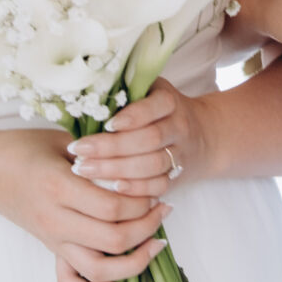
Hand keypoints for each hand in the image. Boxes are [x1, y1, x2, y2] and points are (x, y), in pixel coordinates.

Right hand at [0, 126, 171, 281]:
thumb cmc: (25, 148)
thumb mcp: (62, 140)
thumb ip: (98, 152)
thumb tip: (139, 157)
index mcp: (59, 188)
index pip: (113, 207)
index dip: (143, 202)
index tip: (157, 188)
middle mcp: (56, 220)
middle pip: (114, 239)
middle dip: (148, 226)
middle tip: (164, 207)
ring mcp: (53, 240)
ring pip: (100, 269)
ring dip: (135, 261)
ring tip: (157, 241)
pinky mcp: (51, 250)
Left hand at [65, 80, 210, 198]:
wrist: (201, 135)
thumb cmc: (157, 110)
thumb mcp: (147, 92)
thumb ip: (123, 93)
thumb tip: (82, 98)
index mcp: (169, 101)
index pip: (154, 107)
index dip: (132, 116)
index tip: (106, 124)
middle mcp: (179, 127)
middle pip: (149, 139)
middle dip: (112, 147)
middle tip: (79, 151)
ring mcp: (180, 153)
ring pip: (152, 165)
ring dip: (117, 170)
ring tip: (85, 170)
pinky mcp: (177, 176)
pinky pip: (159, 186)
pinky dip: (136, 189)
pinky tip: (112, 188)